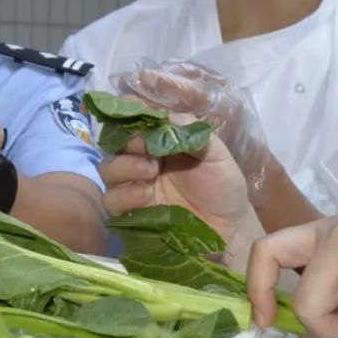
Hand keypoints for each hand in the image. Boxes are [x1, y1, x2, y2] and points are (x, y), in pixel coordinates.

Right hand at [99, 106, 261, 250]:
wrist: (229, 228)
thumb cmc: (223, 186)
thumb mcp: (216, 155)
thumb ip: (192, 134)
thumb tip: (167, 117)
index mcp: (159, 140)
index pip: (135, 119)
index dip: (129, 111)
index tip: (133, 110)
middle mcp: (141, 158)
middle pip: (115, 141)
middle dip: (127, 140)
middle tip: (147, 147)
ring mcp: (133, 185)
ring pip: (108, 168)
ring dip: (124, 165)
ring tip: (151, 170)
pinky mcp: (130, 212)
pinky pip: (112, 199)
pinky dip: (125, 194)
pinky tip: (145, 194)